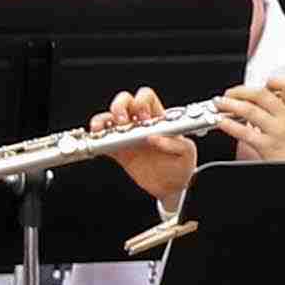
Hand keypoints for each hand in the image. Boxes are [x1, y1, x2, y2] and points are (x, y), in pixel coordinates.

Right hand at [99, 87, 199, 201]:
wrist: (171, 187)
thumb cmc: (181, 165)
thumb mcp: (187, 153)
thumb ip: (177, 144)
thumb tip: (157, 138)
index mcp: (158, 119)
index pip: (146, 97)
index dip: (142, 103)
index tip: (145, 118)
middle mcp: (141, 123)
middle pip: (125, 101)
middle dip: (120, 106)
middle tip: (124, 121)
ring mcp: (127, 136)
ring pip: (109, 117)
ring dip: (103, 120)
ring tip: (104, 130)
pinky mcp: (118, 150)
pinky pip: (102, 139)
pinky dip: (97, 137)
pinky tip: (97, 139)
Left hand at [214, 84, 284, 168]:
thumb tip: (270, 106)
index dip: (270, 81)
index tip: (259, 85)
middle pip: (260, 94)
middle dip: (240, 91)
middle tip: (229, 93)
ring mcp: (276, 131)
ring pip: (249, 110)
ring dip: (229, 105)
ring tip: (219, 103)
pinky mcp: (267, 146)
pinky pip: (245, 133)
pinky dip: (229, 125)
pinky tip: (221, 122)